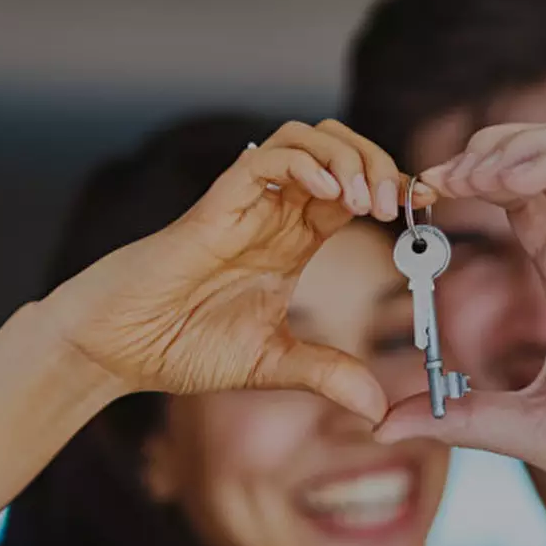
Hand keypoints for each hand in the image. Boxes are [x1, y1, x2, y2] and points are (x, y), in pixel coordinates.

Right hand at [42, 119, 432, 422]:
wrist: (120, 350)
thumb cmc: (184, 347)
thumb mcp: (273, 363)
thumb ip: (326, 373)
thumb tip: (379, 407)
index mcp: (296, 240)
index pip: (357, 190)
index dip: (394, 187)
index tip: (426, 204)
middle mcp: (277, 213)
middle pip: (340, 150)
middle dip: (378, 163)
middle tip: (397, 204)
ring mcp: (248, 204)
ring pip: (306, 139)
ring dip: (348, 157)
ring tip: (366, 200)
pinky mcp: (216, 204)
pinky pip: (264, 160)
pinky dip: (304, 164)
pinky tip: (328, 195)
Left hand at [375, 123, 545, 505]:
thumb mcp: (534, 426)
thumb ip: (462, 417)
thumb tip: (386, 426)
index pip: (515, 196)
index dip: (467, 182)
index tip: (421, 194)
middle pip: (539, 157)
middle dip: (483, 153)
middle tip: (438, 178)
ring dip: (517, 148)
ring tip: (470, 175)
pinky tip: (511, 183)